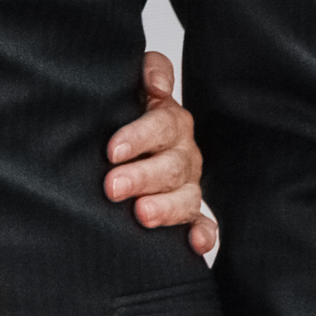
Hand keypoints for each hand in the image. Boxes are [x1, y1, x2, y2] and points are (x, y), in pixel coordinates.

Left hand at [106, 50, 216, 257]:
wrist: (116, 149)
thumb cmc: (124, 113)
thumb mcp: (132, 85)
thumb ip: (149, 71)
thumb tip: (158, 87)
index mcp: (170, 121)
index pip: (162, 125)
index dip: (139, 136)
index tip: (112, 150)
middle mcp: (184, 153)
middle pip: (172, 165)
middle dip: (142, 177)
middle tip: (112, 186)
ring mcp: (189, 185)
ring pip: (187, 197)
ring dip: (166, 207)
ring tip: (141, 214)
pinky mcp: (190, 214)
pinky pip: (204, 225)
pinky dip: (202, 235)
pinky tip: (194, 244)